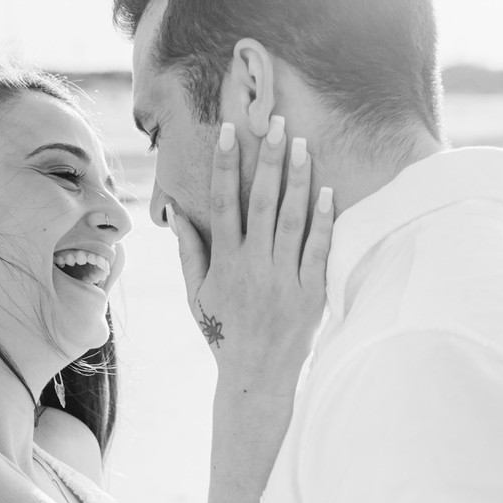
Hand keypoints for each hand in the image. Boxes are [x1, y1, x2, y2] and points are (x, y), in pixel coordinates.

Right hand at [170, 121, 333, 390]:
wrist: (256, 378)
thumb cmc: (223, 334)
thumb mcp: (197, 296)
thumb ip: (189, 253)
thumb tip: (174, 213)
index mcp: (225, 264)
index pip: (223, 204)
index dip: (225, 165)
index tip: (229, 132)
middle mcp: (254, 267)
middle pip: (261, 203)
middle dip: (268, 161)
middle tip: (277, 124)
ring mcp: (284, 280)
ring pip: (292, 220)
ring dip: (298, 180)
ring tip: (304, 145)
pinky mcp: (311, 295)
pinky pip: (319, 250)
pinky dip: (323, 220)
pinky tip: (328, 191)